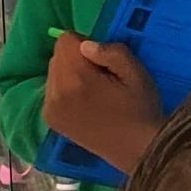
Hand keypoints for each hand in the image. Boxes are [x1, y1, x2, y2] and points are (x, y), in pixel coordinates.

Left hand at [42, 33, 162, 172]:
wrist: (138, 150)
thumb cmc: (140, 108)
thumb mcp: (136, 73)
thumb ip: (111, 52)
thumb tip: (85, 45)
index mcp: (76, 79)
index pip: (65, 41)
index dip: (85, 44)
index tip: (103, 62)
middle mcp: (56, 92)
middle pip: (57, 56)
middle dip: (76, 59)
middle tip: (101, 78)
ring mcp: (50, 108)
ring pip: (53, 72)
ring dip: (69, 74)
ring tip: (93, 92)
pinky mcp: (51, 119)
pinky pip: (51, 90)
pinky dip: (65, 90)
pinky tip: (84, 103)